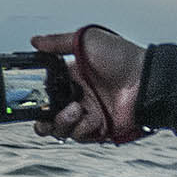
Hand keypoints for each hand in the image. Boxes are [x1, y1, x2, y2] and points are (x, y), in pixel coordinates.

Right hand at [28, 27, 147, 142]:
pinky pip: (79, 135)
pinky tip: (88, 115)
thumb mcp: (86, 41)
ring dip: (61, 122)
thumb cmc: (122, 57)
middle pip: (50, 114)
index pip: (47, 90)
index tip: (30, 95)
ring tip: (74, 110)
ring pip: (61, 128)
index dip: (38, 95)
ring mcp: (89, 113)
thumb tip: (35, 41)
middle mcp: (80, 96)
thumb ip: (57, 42)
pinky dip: (79, 127)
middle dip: (42, 118)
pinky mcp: (100, 128)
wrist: (146, 79)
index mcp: (74, 76)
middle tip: (42, 115)